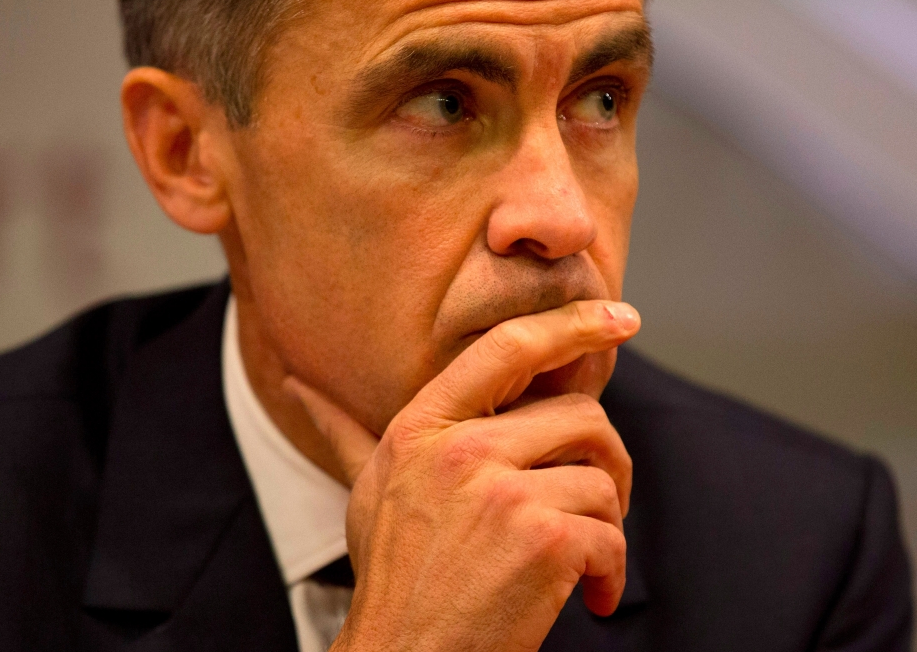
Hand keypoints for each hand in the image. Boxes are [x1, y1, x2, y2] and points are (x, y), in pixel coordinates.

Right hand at [286, 300, 639, 651]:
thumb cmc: (392, 576)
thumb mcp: (366, 491)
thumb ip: (343, 433)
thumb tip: (296, 387)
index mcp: (422, 427)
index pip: (507, 347)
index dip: (570, 324)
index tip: (619, 318)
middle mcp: (460, 450)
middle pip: (581, 413)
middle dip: (608, 461)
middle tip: (599, 503)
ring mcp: (500, 493)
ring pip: (602, 478)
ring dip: (608, 526)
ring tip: (583, 562)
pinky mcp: (540, 539)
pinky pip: (611, 534)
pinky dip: (611, 571)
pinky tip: (588, 599)